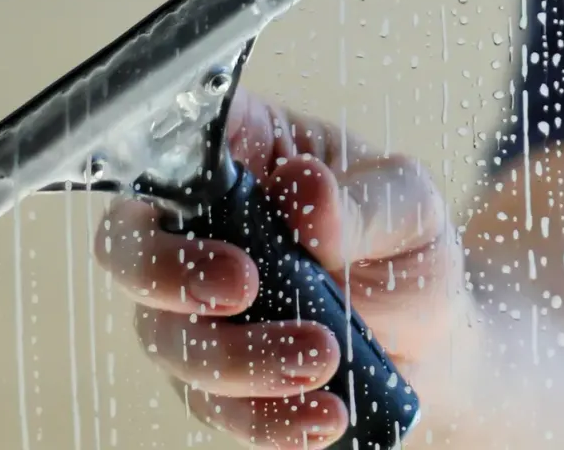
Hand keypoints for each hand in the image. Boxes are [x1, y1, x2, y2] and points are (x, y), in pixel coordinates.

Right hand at [92, 89, 466, 447]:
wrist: (433, 340)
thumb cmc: (407, 247)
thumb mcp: (409, 206)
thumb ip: (361, 202)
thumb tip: (306, 190)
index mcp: (241, 153)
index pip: (171, 144)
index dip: (168, 172)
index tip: (223, 212)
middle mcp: (198, 227)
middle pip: (130, 248)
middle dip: (173, 277)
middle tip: (243, 291)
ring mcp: (193, 308)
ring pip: (167, 337)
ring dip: (239, 358)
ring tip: (321, 357)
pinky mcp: (211, 379)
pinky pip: (212, 406)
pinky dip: (264, 417)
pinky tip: (319, 419)